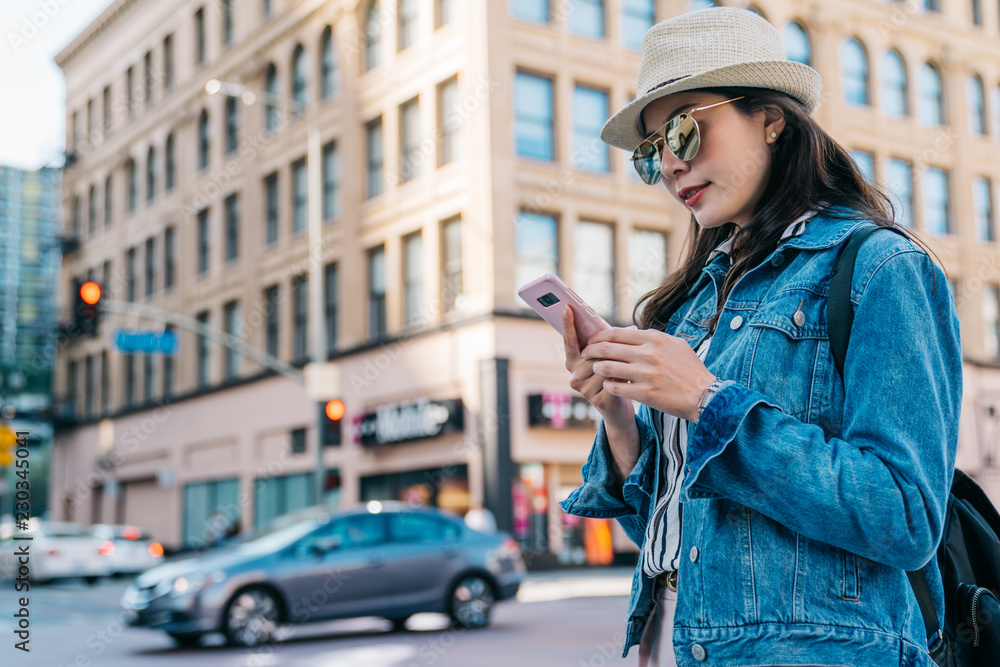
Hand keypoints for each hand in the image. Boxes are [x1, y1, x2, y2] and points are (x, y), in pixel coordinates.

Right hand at [562, 307, 633, 425]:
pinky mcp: (598, 400)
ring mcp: (584, 389)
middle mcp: (574, 375)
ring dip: (621, 362)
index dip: (568, 324)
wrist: (617, 408)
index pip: (569, 340)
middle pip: (591, 353)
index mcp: (573, 362)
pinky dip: (625, 376)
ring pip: (604, 366)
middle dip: (610, 347)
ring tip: (631, 362)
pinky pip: (614, 379)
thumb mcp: (606, 358)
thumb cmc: (613, 376)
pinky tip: (630, 377)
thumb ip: (604, 346)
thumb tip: (619, 330)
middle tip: (626, 340)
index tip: (567, 307)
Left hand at [581, 325, 716, 422]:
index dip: (599, 336)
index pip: (616, 333)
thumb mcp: (676, 345)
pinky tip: (608, 385)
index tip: (592, 340)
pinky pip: (615, 387)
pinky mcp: (644, 394)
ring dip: (597, 368)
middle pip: (607, 349)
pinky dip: (608, 385)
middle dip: (591, 351)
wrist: (705, 396)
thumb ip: (654, 338)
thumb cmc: (691, 370)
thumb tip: (636, 332)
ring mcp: (645, 374)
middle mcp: (648, 354)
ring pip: (607, 368)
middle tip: (585, 354)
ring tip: (596, 369)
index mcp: (654, 339)